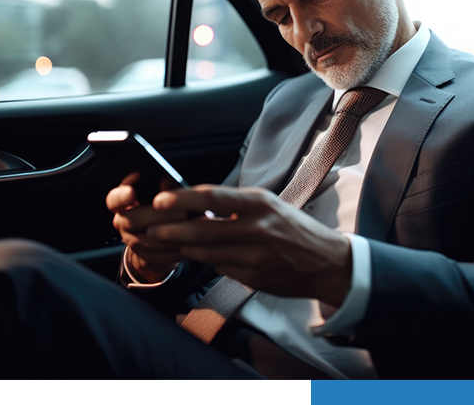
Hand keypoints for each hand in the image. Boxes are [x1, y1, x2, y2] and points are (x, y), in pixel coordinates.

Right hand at [108, 172, 187, 281]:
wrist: (165, 238)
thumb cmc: (166, 209)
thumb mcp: (166, 195)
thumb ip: (165, 188)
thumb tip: (168, 182)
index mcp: (125, 203)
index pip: (114, 200)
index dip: (121, 196)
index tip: (132, 192)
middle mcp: (124, 222)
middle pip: (133, 220)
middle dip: (158, 215)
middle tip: (181, 212)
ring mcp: (133, 241)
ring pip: (147, 240)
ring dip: (172, 234)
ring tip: (193, 226)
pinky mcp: (145, 258)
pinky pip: (159, 256)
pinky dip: (176, 249)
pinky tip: (192, 242)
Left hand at [147, 185, 352, 306]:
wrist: (326, 262)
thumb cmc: (295, 229)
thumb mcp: (270, 206)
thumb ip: (236, 205)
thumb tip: (197, 204)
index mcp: (260, 204)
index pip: (214, 197)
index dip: (183, 199)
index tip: (160, 200)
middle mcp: (256, 228)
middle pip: (202, 229)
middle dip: (169, 229)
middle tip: (147, 227)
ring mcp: (253, 256)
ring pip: (204, 251)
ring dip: (179, 246)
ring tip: (159, 240)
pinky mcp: (251, 277)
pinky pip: (218, 267)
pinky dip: (203, 260)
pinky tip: (193, 254)